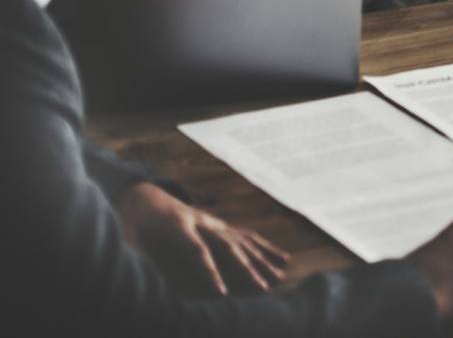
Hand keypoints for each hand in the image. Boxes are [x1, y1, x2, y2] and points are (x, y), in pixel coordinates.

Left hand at [115, 182, 287, 296]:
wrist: (140, 197)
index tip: (222, 294)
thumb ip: (147, 261)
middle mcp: (201, 221)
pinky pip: (246, 236)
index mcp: (176, 224)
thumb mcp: (131, 242)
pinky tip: (281, 258)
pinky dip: (264, 248)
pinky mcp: (219, 225)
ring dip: (262, 260)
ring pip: (242, 240)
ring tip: (280, 276)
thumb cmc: (132, 225)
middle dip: (247, 269)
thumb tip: (160, 289)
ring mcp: (213, 221)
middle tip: (263, 289)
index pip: (197, 251)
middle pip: (228, 245)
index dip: (210, 272)